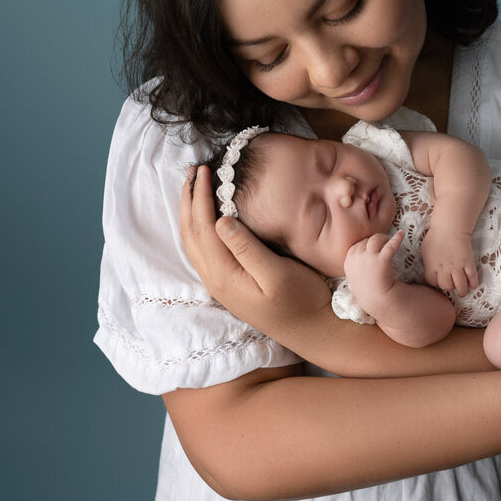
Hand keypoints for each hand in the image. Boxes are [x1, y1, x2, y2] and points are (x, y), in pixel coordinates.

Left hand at [180, 165, 330, 330]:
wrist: (312, 330)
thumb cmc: (301, 300)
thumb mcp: (277, 274)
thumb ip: (247, 248)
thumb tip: (220, 220)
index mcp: (224, 274)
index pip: (203, 228)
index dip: (200, 196)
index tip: (204, 169)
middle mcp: (215, 279)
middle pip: (190, 233)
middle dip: (188, 199)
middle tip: (192, 170)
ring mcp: (220, 283)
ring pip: (193, 242)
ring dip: (190, 212)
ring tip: (193, 187)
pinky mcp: (229, 283)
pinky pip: (202, 249)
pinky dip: (198, 226)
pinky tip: (206, 216)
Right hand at [344, 232, 401, 310]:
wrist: (376, 300)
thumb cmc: (367, 290)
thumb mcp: (354, 276)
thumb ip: (356, 264)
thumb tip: (362, 254)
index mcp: (349, 260)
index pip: (357, 245)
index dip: (366, 245)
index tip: (373, 247)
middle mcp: (357, 256)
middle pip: (367, 240)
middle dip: (375, 240)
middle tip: (383, 242)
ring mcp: (369, 257)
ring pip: (376, 239)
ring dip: (383, 238)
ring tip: (388, 240)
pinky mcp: (382, 260)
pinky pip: (390, 245)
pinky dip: (397, 238)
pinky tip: (401, 234)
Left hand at [420, 223, 478, 296]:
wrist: (449, 227)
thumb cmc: (434, 236)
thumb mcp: (424, 250)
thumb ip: (426, 263)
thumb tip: (429, 269)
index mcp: (432, 267)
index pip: (432, 282)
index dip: (435, 282)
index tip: (439, 280)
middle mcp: (444, 270)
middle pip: (447, 286)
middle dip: (449, 287)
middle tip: (451, 284)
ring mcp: (457, 267)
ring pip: (460, 286)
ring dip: (462, 290)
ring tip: (463, 291)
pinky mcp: (468, 263)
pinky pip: (472, 277)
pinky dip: (473, 283)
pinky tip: (473, 285)